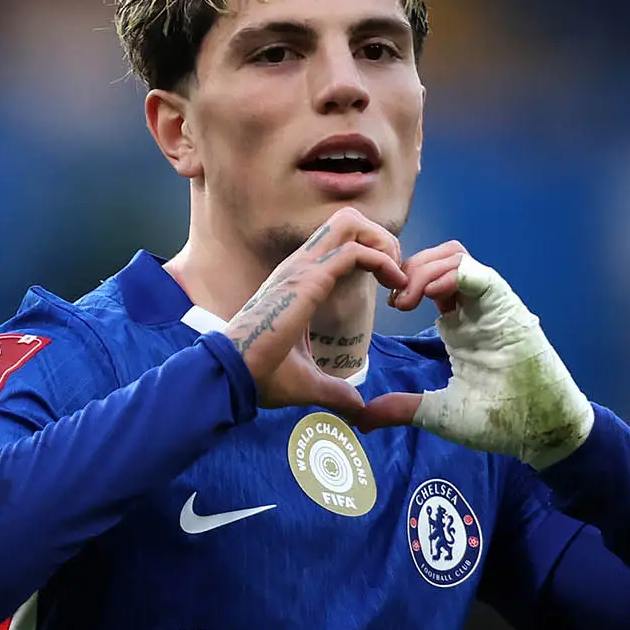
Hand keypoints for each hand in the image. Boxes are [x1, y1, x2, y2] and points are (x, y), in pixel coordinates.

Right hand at [226, 207, 406, 418]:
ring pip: (350, 223)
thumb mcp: (309, 382)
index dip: (371, 256)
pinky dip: (381, 261)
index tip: (390, 289)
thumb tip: (357, 409)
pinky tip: (394, 284)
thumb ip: (336, 391)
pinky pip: (354, 251)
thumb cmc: (261, 375)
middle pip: (347, 220)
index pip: (339, 243)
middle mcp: (300, 265)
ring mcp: (302, 268)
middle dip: (380, 239)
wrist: (234, 376)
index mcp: (299, 280)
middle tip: (395, 274)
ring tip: (396, 276)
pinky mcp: (308, 279)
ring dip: (381, 243)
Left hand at [361, 244, 592, 468]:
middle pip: (441, 256)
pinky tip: (428, 295)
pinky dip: (452, 275)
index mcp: (460, 322)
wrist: (542, 431)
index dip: (405, 279)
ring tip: (408, 299)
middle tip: (395, 298)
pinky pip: (479, 274)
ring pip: (457, 256)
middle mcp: (475, 306)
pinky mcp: (508, 308)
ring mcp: (493, 304)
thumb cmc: (499, 419)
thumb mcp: (438, 413)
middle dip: (412, 267)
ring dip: (426, 269)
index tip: (390, 305)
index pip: (431, 277)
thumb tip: (361, 419)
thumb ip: (402, 408)